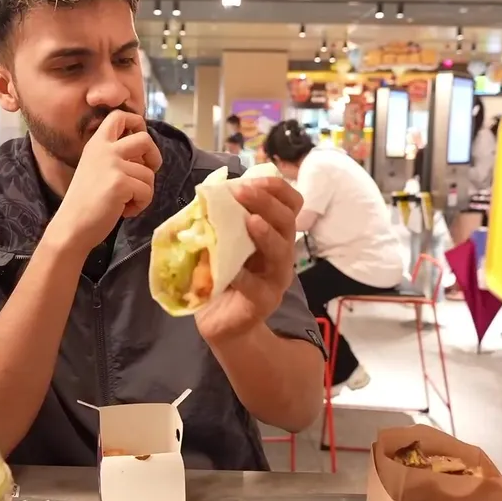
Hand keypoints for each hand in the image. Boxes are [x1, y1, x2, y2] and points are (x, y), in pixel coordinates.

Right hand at [49, 111, 161, 255]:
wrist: (72, 226)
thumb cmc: (85, 203)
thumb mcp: (96, 169)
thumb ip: (115, 157)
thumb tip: (144, 155)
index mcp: (96, 144)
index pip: (119, 116)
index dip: (136, 122)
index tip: (139, 141)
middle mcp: (104, 150)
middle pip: (145, 139)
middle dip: (154, 156)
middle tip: (149, 171)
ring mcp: (113, 165)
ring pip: (149, 173)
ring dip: (144, 192)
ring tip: (125, 203)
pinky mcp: (121, 183)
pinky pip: (147, 191)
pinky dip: (140, 205)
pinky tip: (124, 211)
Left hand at [195, 177, 303, 341]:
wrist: (222, 321)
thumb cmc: (223, 274)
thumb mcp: (225, 241)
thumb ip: (224, 218)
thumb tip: (210, 189)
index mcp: (274, 233)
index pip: (291, 204)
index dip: (276, 188)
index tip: (253, 179)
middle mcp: (281, 253)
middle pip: (288, 221)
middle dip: (267, 202)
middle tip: (243, 191)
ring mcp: (276, 279)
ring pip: (282, 252)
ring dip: (267, 234)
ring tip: (252, 221)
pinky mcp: (263, 302)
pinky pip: (257, 287)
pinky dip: (245, 277)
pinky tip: (233, 270)